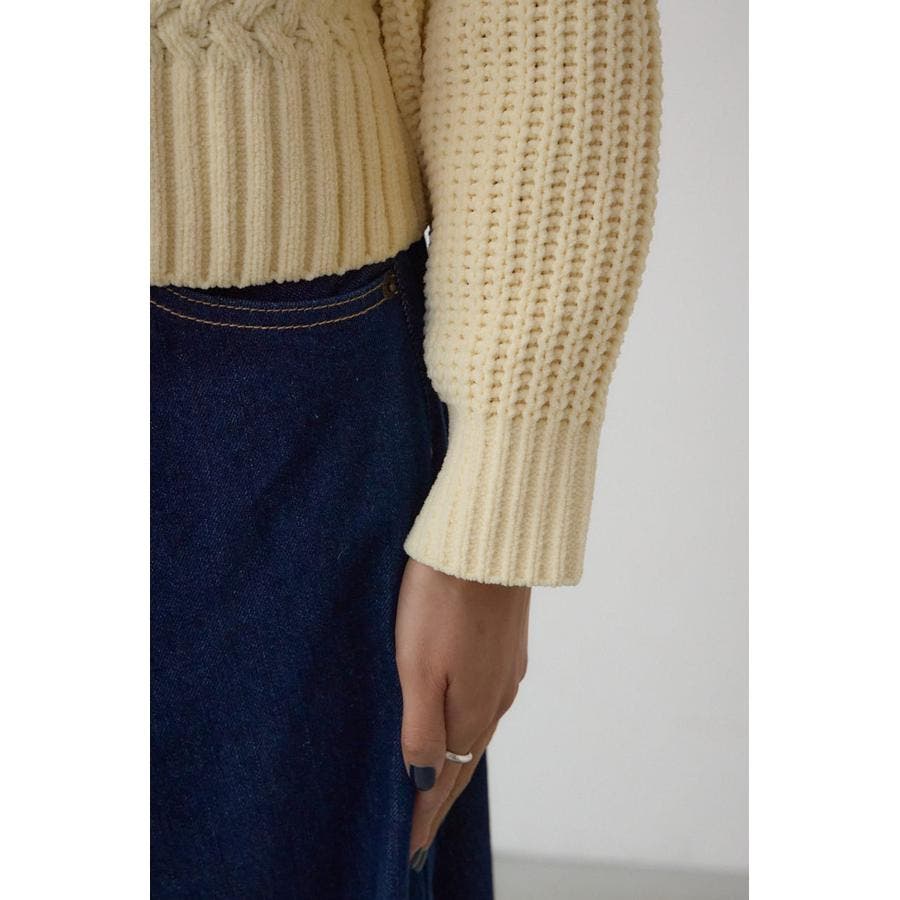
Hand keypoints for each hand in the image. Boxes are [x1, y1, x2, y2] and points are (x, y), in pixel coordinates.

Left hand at [395, 558, 530, 866]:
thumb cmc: (441, 603)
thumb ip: (421, 729)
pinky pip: (485, 702)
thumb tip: (420, 784)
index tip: (410, 852)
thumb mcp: (418, 670)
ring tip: (436, 787)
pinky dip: (467, 727)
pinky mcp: (507, 648)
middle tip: (420, 834)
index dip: (425, 817)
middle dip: (440, 799)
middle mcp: (496, 700)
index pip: (445, 781)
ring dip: (455, 763)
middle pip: (463, 762)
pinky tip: (460, 722)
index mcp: (472, 713)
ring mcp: (505, 672)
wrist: (488, 543)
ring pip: (477, 732)